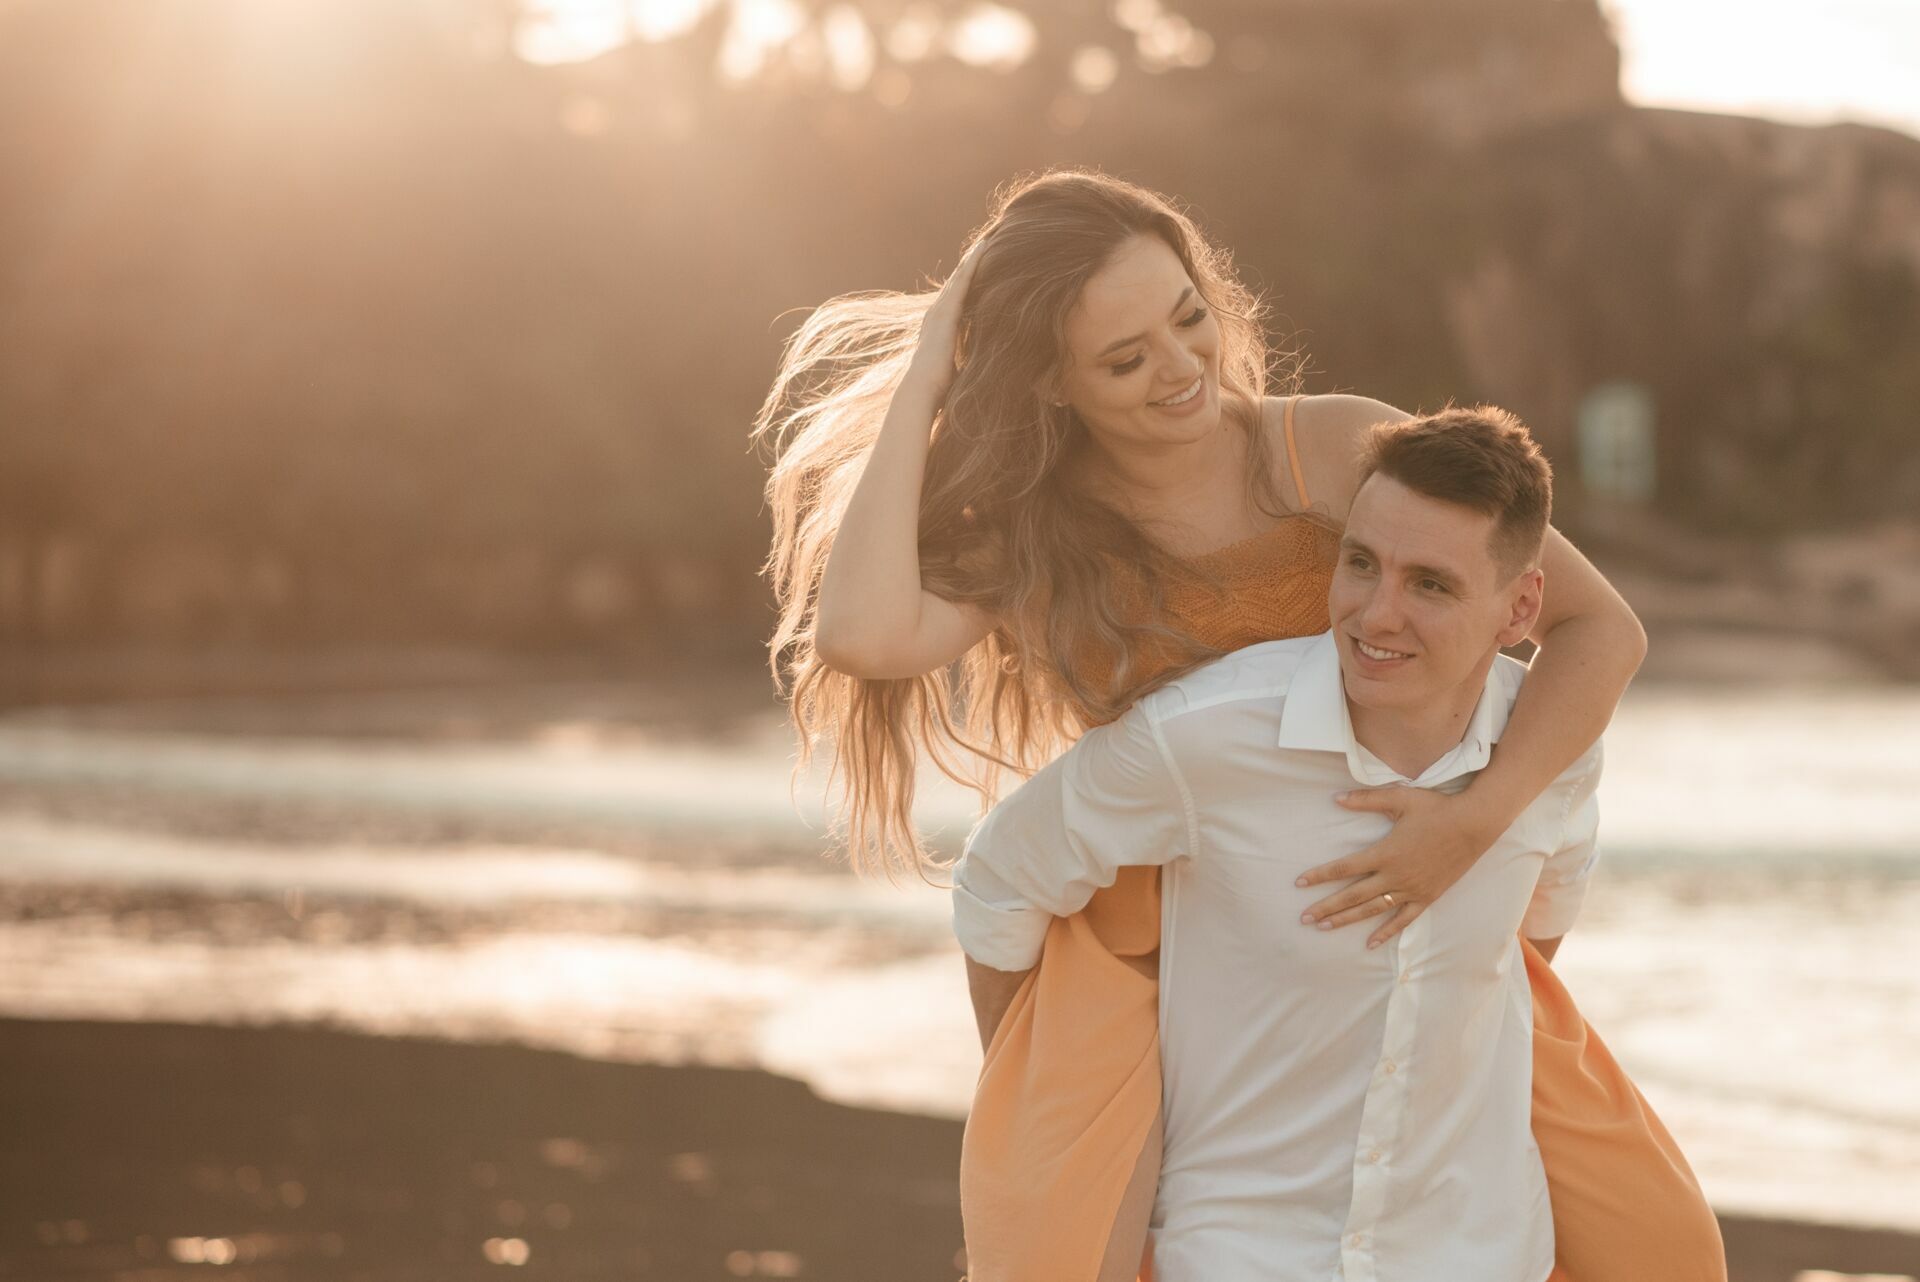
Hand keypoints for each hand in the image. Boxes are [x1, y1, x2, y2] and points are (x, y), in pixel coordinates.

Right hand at [907, 237, 987, 403]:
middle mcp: (937, 314)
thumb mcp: (956, 371)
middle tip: (987, 242)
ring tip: (989, 238)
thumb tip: (983, 374)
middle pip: (957, 282)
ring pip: (960, 275)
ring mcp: (940, 310)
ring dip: (974, 256)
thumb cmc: (938, 390)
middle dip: (971, 263)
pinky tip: (985, 247)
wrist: (922, 390)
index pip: (957, 299)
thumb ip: (966, 364)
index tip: (981, 267)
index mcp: (939, 328)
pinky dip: (974, 262)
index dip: (968, 282)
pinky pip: (963, 279)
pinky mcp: (947, 310)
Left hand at [1294, 786, 1494, 948]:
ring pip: (1372, 910)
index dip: (1320, 875)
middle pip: (1353, 895)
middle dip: (1326, 907)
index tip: (1299, 883)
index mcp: (1384, 852)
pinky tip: (1370, 943)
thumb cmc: (1435, 808)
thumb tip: (1336, 798)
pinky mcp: (1427, 897)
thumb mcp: (1399, 798)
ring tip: (1324, 928)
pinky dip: (1386, 932)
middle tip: (1304, 918)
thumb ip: (1366, 799)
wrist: (1473, 824)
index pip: (1344, 868)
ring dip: (1347, 919)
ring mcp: (1411, 889)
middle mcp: (1395, 875)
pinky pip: (1403, 920)